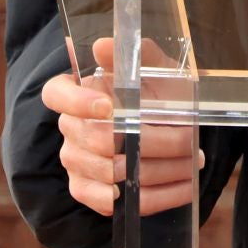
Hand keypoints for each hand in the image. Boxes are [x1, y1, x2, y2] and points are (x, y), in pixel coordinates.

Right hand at [41, 36, 203, 216]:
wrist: (171, 124)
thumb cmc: (160, 91)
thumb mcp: (159, 68)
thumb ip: (137, 53)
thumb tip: (102, 45)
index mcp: (77, 90)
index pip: (56, 93)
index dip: (77, 102)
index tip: (109, 106)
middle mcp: (69, 127)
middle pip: (96, 139)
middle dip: (148, 141)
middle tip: (186, 139)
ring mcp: (74, 160)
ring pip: (111, 172)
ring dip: (158, 169)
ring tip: (192, 161)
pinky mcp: (85, 190)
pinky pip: (110, 202)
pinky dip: (151, 197)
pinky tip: (180, 186)